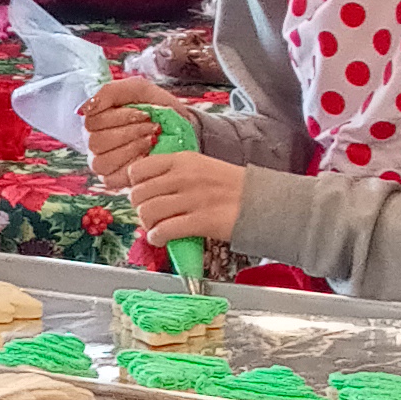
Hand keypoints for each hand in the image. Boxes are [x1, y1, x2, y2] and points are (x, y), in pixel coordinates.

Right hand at [85, 75, 175, 174]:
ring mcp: (101, 163)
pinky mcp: (112, 180)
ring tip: (152, 140)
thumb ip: (109, 92)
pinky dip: (132, 166)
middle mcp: (93, 142)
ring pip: (102, 161)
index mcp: (95, 120)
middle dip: (130, 133)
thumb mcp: (137, 89)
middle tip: (154, 127)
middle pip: (96, 141)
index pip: (92, 121)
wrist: (182, 130)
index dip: (120, 117)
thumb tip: (83, 110)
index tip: (146, 114)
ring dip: (131, 148)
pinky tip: (148, 156)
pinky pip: (112, 178)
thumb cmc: (157, 108)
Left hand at [122, 150, 247, 251]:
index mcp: (183, 160)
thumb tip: (147, 188)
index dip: (136, 185)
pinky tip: (162, 239)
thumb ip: (175, 173)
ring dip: (147, 224)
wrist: (264, 202)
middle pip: (139, 194)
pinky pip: (164, 230)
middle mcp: (184, 177)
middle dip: (140, 208)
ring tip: (157, 228)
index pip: (139, 170)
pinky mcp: (201, 221)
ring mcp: (192, 199)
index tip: (144, 195)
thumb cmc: (232, 188)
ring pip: (147, 211)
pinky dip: (157, 237)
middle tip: (151, 215)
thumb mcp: (202, 168)